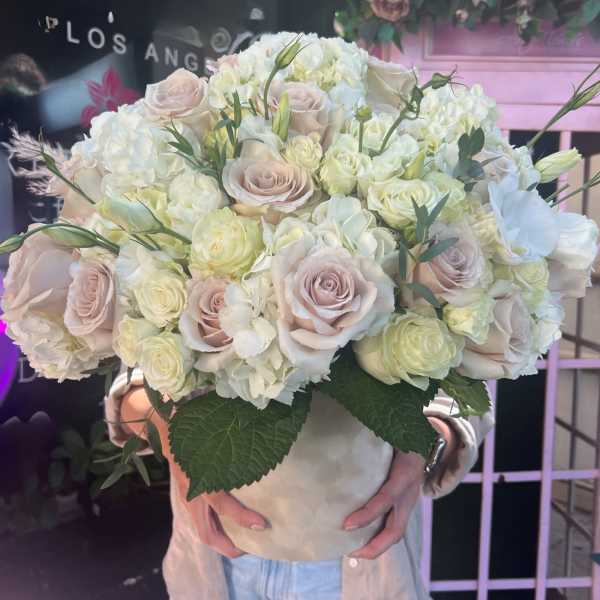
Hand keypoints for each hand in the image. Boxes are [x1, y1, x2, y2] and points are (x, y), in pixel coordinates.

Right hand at [121, 388, 267, 558]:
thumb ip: (228, 418)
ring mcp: (187, 494)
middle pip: (206, 530)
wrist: (161, 421)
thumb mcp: (204, 422)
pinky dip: (216, 528)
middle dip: (229, 544)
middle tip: (253, 548)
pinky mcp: (188, 494)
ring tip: (245, 544)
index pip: (219, 502)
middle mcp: (190, 489)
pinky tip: (232, 527)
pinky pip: (201, 519)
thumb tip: (256, 412)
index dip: (240, 516)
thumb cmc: (188, 419)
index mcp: (194, 473)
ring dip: (222, 539)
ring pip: (202, 529)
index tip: (262, 524)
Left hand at [343, 416, 457, 559]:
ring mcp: (409, 501)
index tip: (346, 524)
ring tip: (352, 552)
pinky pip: (394, 525)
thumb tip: (349, 422)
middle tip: (348, 553)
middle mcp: (409, 492)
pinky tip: (360, 538)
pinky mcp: (406, 504)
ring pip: (396, 533)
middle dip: (373, 546)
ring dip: (375, 546)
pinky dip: (379, 536)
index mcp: (405, 473)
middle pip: (395, 530)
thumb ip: (375, 434)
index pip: (385, 499)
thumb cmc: (404, 433)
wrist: (432, 439)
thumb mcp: (393, 431)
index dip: (367, 514)